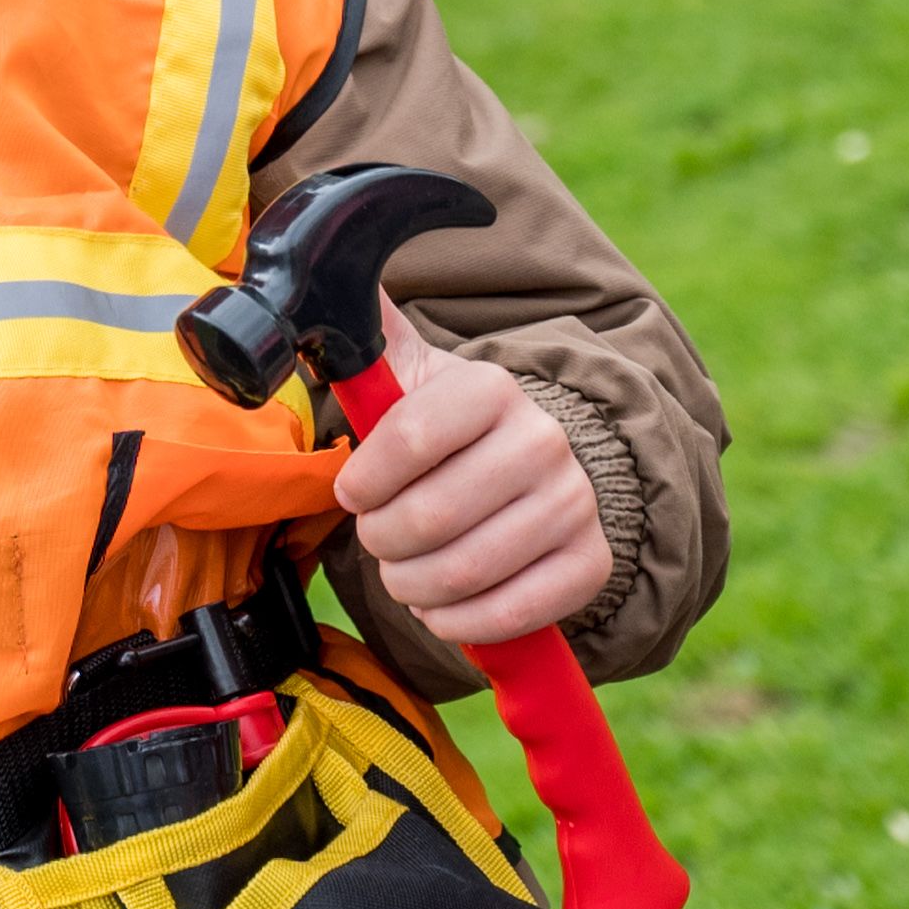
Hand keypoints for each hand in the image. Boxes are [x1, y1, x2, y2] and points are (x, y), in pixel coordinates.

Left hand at [328, 313, 612, 647]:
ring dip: (412, 586)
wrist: (528, 468)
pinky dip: (458, 622)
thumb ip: (363, 334)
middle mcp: (543, 439)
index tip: (352, 493)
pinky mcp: (589, 561)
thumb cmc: (445, 429)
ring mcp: (573, 502)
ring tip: (404, 574)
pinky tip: (441, 606)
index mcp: (489, 388)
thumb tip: (319, 286)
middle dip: (383, 540)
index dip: (366, 480)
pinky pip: (509, 613)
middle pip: (430, 515)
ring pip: (463, 570)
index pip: (409, 438)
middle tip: (379, 539)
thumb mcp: (405, 372)